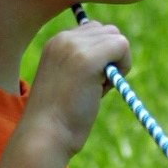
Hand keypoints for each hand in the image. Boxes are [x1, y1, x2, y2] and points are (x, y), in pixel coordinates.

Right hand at [21, 21, 132, 160]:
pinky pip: (122, 47)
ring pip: (117, 38)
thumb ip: (83, 61)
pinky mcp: (88, 59)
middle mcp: (63, 38)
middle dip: (110, 57)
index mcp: (55, 42)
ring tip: (97, 88)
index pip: (93, 31)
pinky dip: (123, 67)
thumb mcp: (66, 79)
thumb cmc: (58, 117)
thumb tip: (116, 48)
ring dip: (117, 64)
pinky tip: (104, 88)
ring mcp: (74, 47)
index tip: (86, 80)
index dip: (100, 56)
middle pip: (107, 31)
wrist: (44, 136)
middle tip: (95, 86)